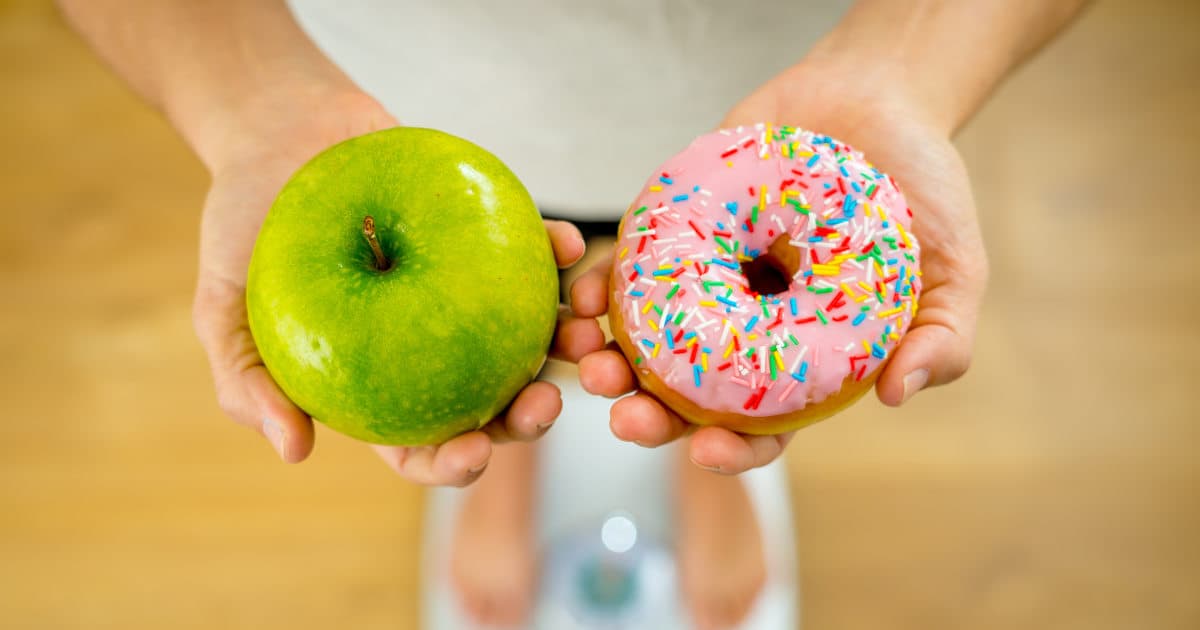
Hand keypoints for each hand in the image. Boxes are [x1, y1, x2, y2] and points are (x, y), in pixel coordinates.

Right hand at [190, 89, 590, 485]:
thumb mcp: (222, 307)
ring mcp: (464, 292)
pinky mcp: (485, 235)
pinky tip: (570, 247)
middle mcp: (429, 346)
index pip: (421, 444)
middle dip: (527, 418)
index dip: (452, 463)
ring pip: (527, 336)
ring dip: (564, 345)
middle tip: (544, 404)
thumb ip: (248, 382)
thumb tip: (295, 453)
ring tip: (580, 338)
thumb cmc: (245, 223)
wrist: (277, 128)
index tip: (474, 454)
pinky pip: (531, 251)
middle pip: (490, 401)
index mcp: (377, 383)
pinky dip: (556, 251)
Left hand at [572, 62, 987, 473]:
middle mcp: (746, 328)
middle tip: (625, 417)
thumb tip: (898, 394)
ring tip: (591, 360)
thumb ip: (942, 336)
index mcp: (801, 360)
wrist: (878, 96)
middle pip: (688, 393)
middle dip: (651, 416)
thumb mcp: (954, 268)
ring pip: (646, 337)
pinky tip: (583, 296)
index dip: (734, 450)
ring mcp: (707, 279)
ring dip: (610, 359)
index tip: (707, 452)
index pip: (763, 426)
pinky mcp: (677, 228)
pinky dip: (603, 285)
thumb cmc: (920, 193)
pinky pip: (631, 265)